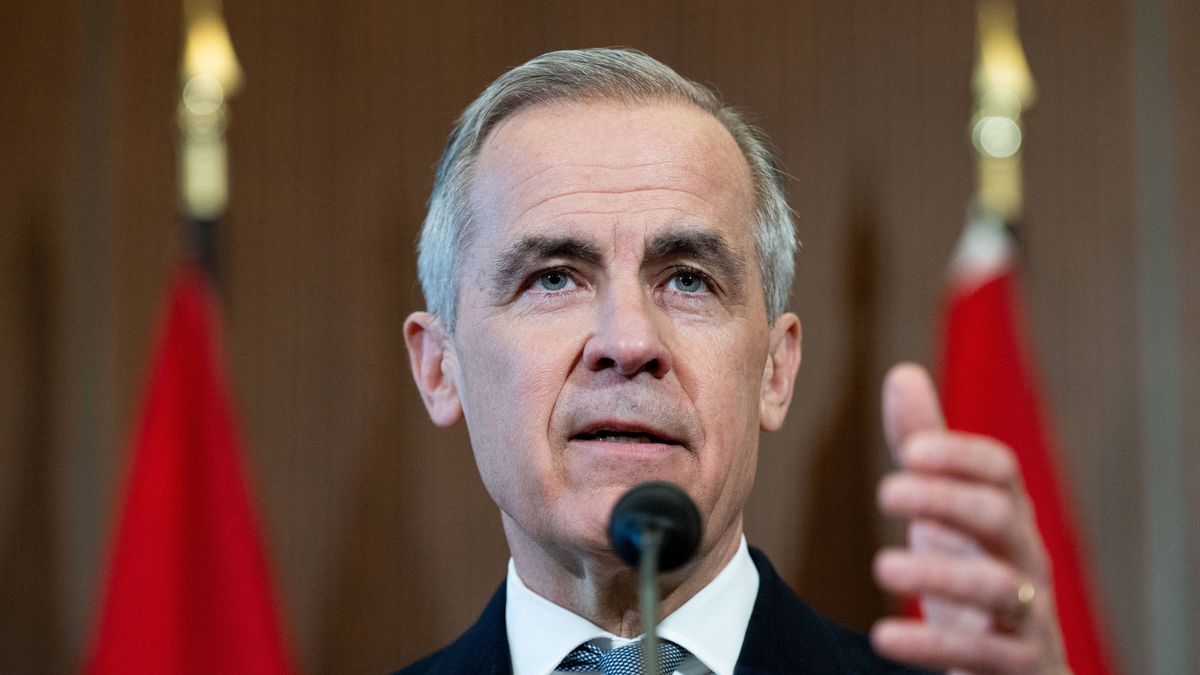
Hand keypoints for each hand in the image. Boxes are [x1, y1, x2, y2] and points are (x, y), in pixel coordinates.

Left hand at [871, 363, 1068, 673]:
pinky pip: (985, 655)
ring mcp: (1027, 612)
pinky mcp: (1018, 663)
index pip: (1000, 470)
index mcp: (1006, 512)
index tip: (907, 452)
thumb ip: (926, 446)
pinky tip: (886, 635)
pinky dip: (934, 646)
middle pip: (1001, 516)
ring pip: (998, 587)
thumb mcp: (946, 506)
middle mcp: (1024, 556)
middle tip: (885, 492)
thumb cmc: (975, 566)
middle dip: (947, 500)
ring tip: (881, 567)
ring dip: (938, 575)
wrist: (1016, 662)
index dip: (960, 455)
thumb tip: (904, 373)